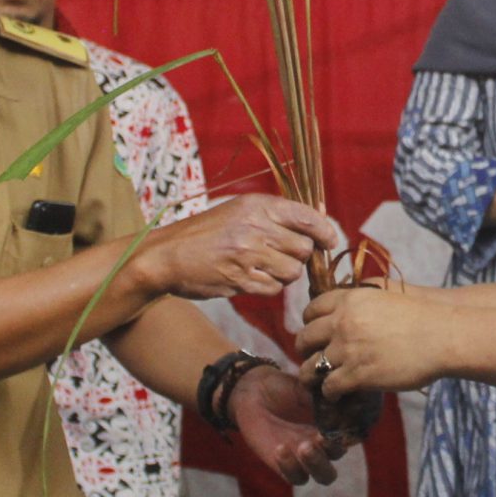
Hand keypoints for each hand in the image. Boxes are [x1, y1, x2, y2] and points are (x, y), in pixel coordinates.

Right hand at [131, 194, 343, 299]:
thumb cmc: (207, 232)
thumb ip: (277, 215)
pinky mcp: (240, 280)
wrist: (166, 255)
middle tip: (283, 256)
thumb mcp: (239, 210)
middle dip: (299, 256)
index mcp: (257, 206)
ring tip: (264, 267)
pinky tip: (252, 278)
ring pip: (293, 272)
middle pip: (304, 248)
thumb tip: (320, 221)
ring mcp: (248, 255)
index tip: (328, 241)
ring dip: (285, 274)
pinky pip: (274, 289)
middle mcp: (255, 228)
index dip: (325, 232)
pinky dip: (268, 287)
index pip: (308, 218)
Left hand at [224, 364, 341, 487]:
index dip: (347, 433)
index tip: (338, 424)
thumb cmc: (282, 387)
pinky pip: (295, 477)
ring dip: (316, 464)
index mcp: (333, 426)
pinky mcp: (284, 465)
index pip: (350, 436)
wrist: (253, 392)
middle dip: (332, 452)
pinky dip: (290, 466)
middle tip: (319, 438)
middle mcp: (323, 445)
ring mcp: (305, 458)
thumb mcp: (303, 388)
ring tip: (303, 446)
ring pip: (323, 476)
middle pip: (341, 457)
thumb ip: (319, 397)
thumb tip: (335, 397)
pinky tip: (280, 448)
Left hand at [298, 287, 456, 395]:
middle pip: (305, 338)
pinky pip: (329, 387)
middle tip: (311, 356)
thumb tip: (351, 299)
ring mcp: (348, 350)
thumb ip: (364, 294)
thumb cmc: (423, 313)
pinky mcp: (357, 375)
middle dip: (304, 349)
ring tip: (315, 381)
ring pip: (311, 367)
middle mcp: (342, 323)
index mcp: (349, 300)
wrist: (443, 336)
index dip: (309, 323)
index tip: (314, 332)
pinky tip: (335, 394)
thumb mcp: (388, 292)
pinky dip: (329, 392)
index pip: (312, 310)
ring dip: (310, 375)